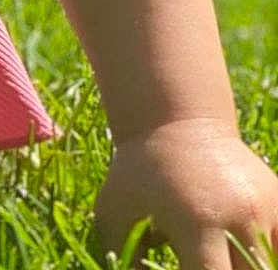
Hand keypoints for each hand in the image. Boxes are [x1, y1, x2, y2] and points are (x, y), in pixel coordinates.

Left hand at [94, 117, 277, 268]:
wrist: (177, 121)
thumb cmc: (139, 170)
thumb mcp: (114, 208)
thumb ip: (121, 252)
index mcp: (198, 221)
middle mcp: (241, 217)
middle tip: (200, 263)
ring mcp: (268, 211)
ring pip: (270, 265)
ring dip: (248, 266)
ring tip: (218, 255)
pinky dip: (265, 258)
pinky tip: (241, 254)